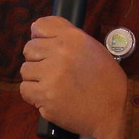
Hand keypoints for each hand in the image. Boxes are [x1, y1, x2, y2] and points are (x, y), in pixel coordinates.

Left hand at [20, 15, 127, 138]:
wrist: (113, 112)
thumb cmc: (106, 81)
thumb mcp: (93, 49)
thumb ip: (67, 37)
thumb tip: (35, 29)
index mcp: (74, 38)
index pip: (40, 26)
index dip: (41, 37)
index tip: (46, 48)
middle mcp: (61, 52)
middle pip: (30, 48)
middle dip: (38, 59)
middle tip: (52, 71)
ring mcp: (51, 75)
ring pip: (25, 69)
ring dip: (35, 78)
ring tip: (52, 85)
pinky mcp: (45, 96)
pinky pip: (25, 89)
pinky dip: (33, 95)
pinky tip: (48, 96)